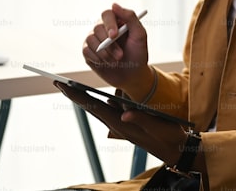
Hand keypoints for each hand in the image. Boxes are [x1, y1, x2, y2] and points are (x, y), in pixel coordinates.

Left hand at [54, 81, 193, 166]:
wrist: (177, 151)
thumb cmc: (169, 139)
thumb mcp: (158, 128)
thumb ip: (141, 119)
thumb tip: (124, 113)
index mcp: (122, 125)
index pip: (95, 107)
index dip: (77, 96)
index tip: (62, 86)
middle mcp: (118, 125)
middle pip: (91, 107)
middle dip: (75, 95)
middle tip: (58, 83)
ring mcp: (122, 125)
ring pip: (98, 109)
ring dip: (84, 99)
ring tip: (71, 88)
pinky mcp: (127, 124)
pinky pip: (109, 112)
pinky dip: (99, 103)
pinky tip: (96, 98)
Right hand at [83, 3, 150, 92]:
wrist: (132, 76)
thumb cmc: (137, 54)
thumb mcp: (140, 35)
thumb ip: (130, 18)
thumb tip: (114, 5)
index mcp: (116, 21)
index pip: (107, 14)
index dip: (109, 24)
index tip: (114, 35)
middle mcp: (103, 28)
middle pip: (97, 28)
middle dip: (110, 45)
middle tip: (120, 55)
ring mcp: (94, 40)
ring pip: (91, 40)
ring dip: (105, 53)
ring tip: (116, 61)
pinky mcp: (88, 51)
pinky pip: (87, 51)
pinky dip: (97, 58)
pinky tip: (106, 63)